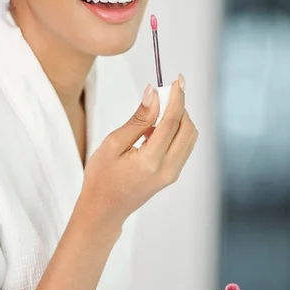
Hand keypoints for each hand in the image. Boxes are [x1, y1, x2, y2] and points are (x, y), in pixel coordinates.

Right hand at [79, 77, 197, 233]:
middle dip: (180, 107)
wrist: (103, 211)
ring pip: (189, 138)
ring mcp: (172, 174)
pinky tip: (153, 131)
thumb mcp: (113, 144)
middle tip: (163, 93)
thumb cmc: (101, 178)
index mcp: (150, 161)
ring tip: (152, 117)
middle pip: (188, 128)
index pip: (172, 121)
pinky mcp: (172, 175)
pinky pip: (183, 147)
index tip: (178, 79)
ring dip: (178, 119)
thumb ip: (137, 119)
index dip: (177, 97)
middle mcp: (167, 169)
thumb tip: (154, 94)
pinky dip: (175, 132)